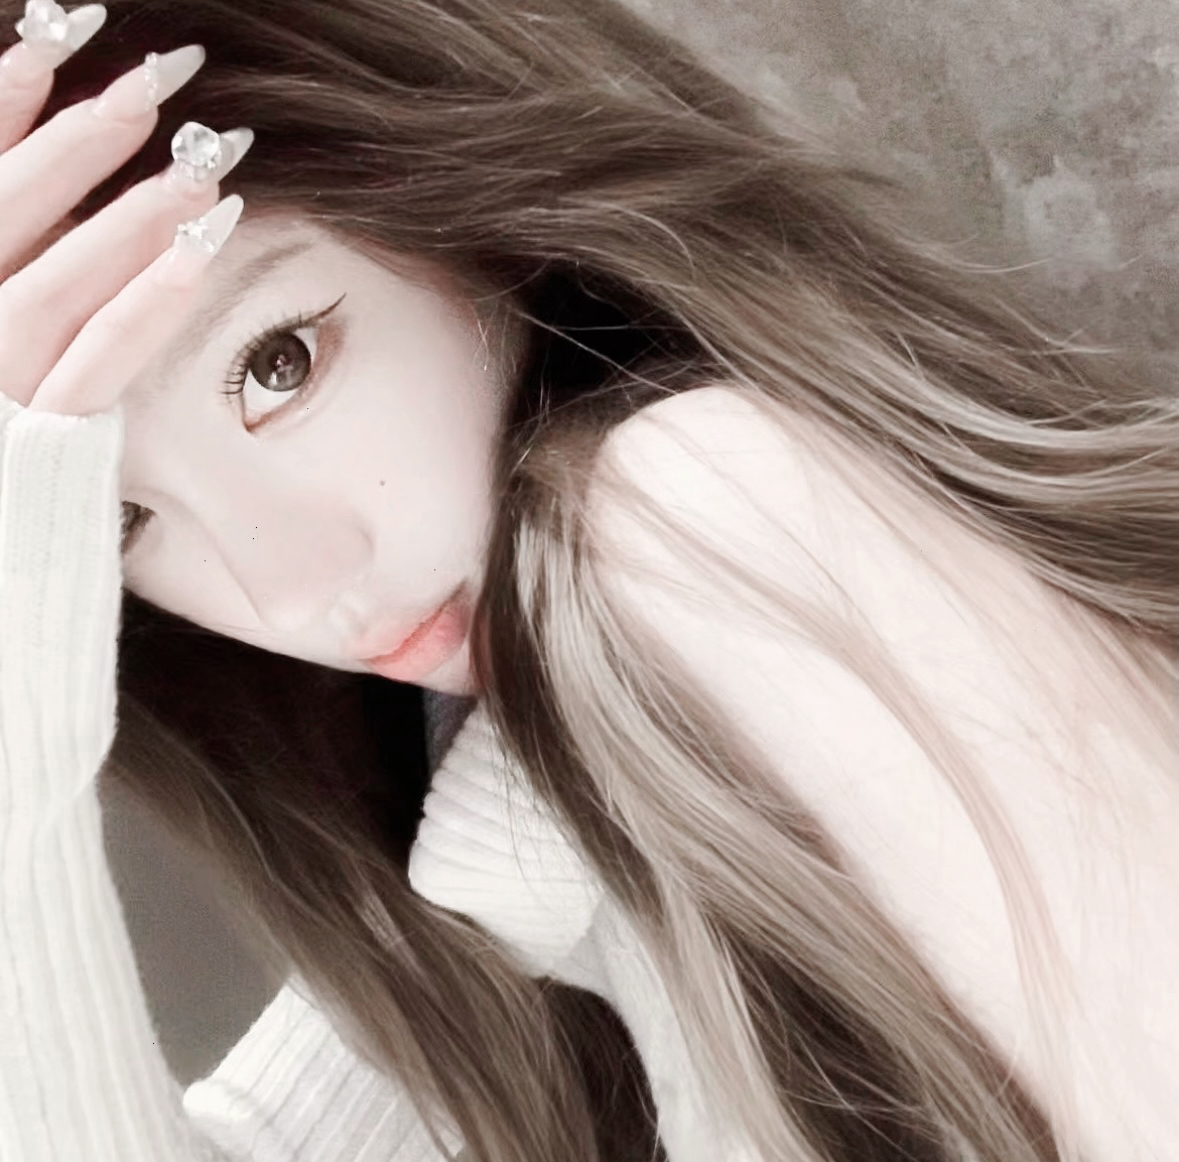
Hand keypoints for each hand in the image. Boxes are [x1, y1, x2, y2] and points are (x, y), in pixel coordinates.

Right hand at [0, 4, 249, 417]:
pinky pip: (97, 361)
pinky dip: (147, 302)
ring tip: (204, 166)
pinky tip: (202, 252)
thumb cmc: (13, 404)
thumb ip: (24, 221)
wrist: (8, 517)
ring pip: (54, 284)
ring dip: (129, 218)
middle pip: (10, 209)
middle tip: (158, 80)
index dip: (9, 92)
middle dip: (83, 138)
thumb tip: (46, 113)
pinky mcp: (45, 433)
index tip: (67, 24)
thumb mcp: (10, 290)